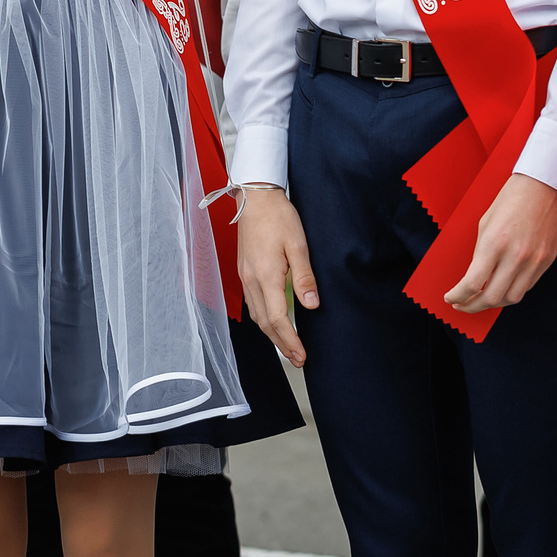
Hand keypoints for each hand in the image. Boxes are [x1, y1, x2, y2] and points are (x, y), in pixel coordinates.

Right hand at [236, 188, 318, 367]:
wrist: (256, 197)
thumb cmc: (279, 217)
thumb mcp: (298, 244)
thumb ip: (304, 277)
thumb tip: (312, 306)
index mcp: (266, 275)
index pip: (277, 319)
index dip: (290, 340)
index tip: (302, 355)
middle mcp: (251, 280)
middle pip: (264, 323)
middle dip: (281, 344)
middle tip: (298, 359)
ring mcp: (245, 276)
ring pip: (256, 316)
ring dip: (272, 334)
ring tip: (288, 346)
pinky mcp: (244, 271)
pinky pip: (252, 304)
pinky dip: (263, 319)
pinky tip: (273, 322)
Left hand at [445, 173, 556, 312]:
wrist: (546, 184)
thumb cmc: (512, 197)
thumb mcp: (486, 222)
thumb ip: (481, 252)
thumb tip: (475, 276)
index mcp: (494, 243)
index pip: (472, 283)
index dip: (458, 296)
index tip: (451, 298)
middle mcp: (515, 256)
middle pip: (491, 298)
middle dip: (472, 306)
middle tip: (462, 304)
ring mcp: (534, 261)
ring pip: (511, 298)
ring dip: (493, 303)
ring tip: (481, 300)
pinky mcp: (547, 261)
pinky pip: (527, 287)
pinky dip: (512, 291)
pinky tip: (502, 288)